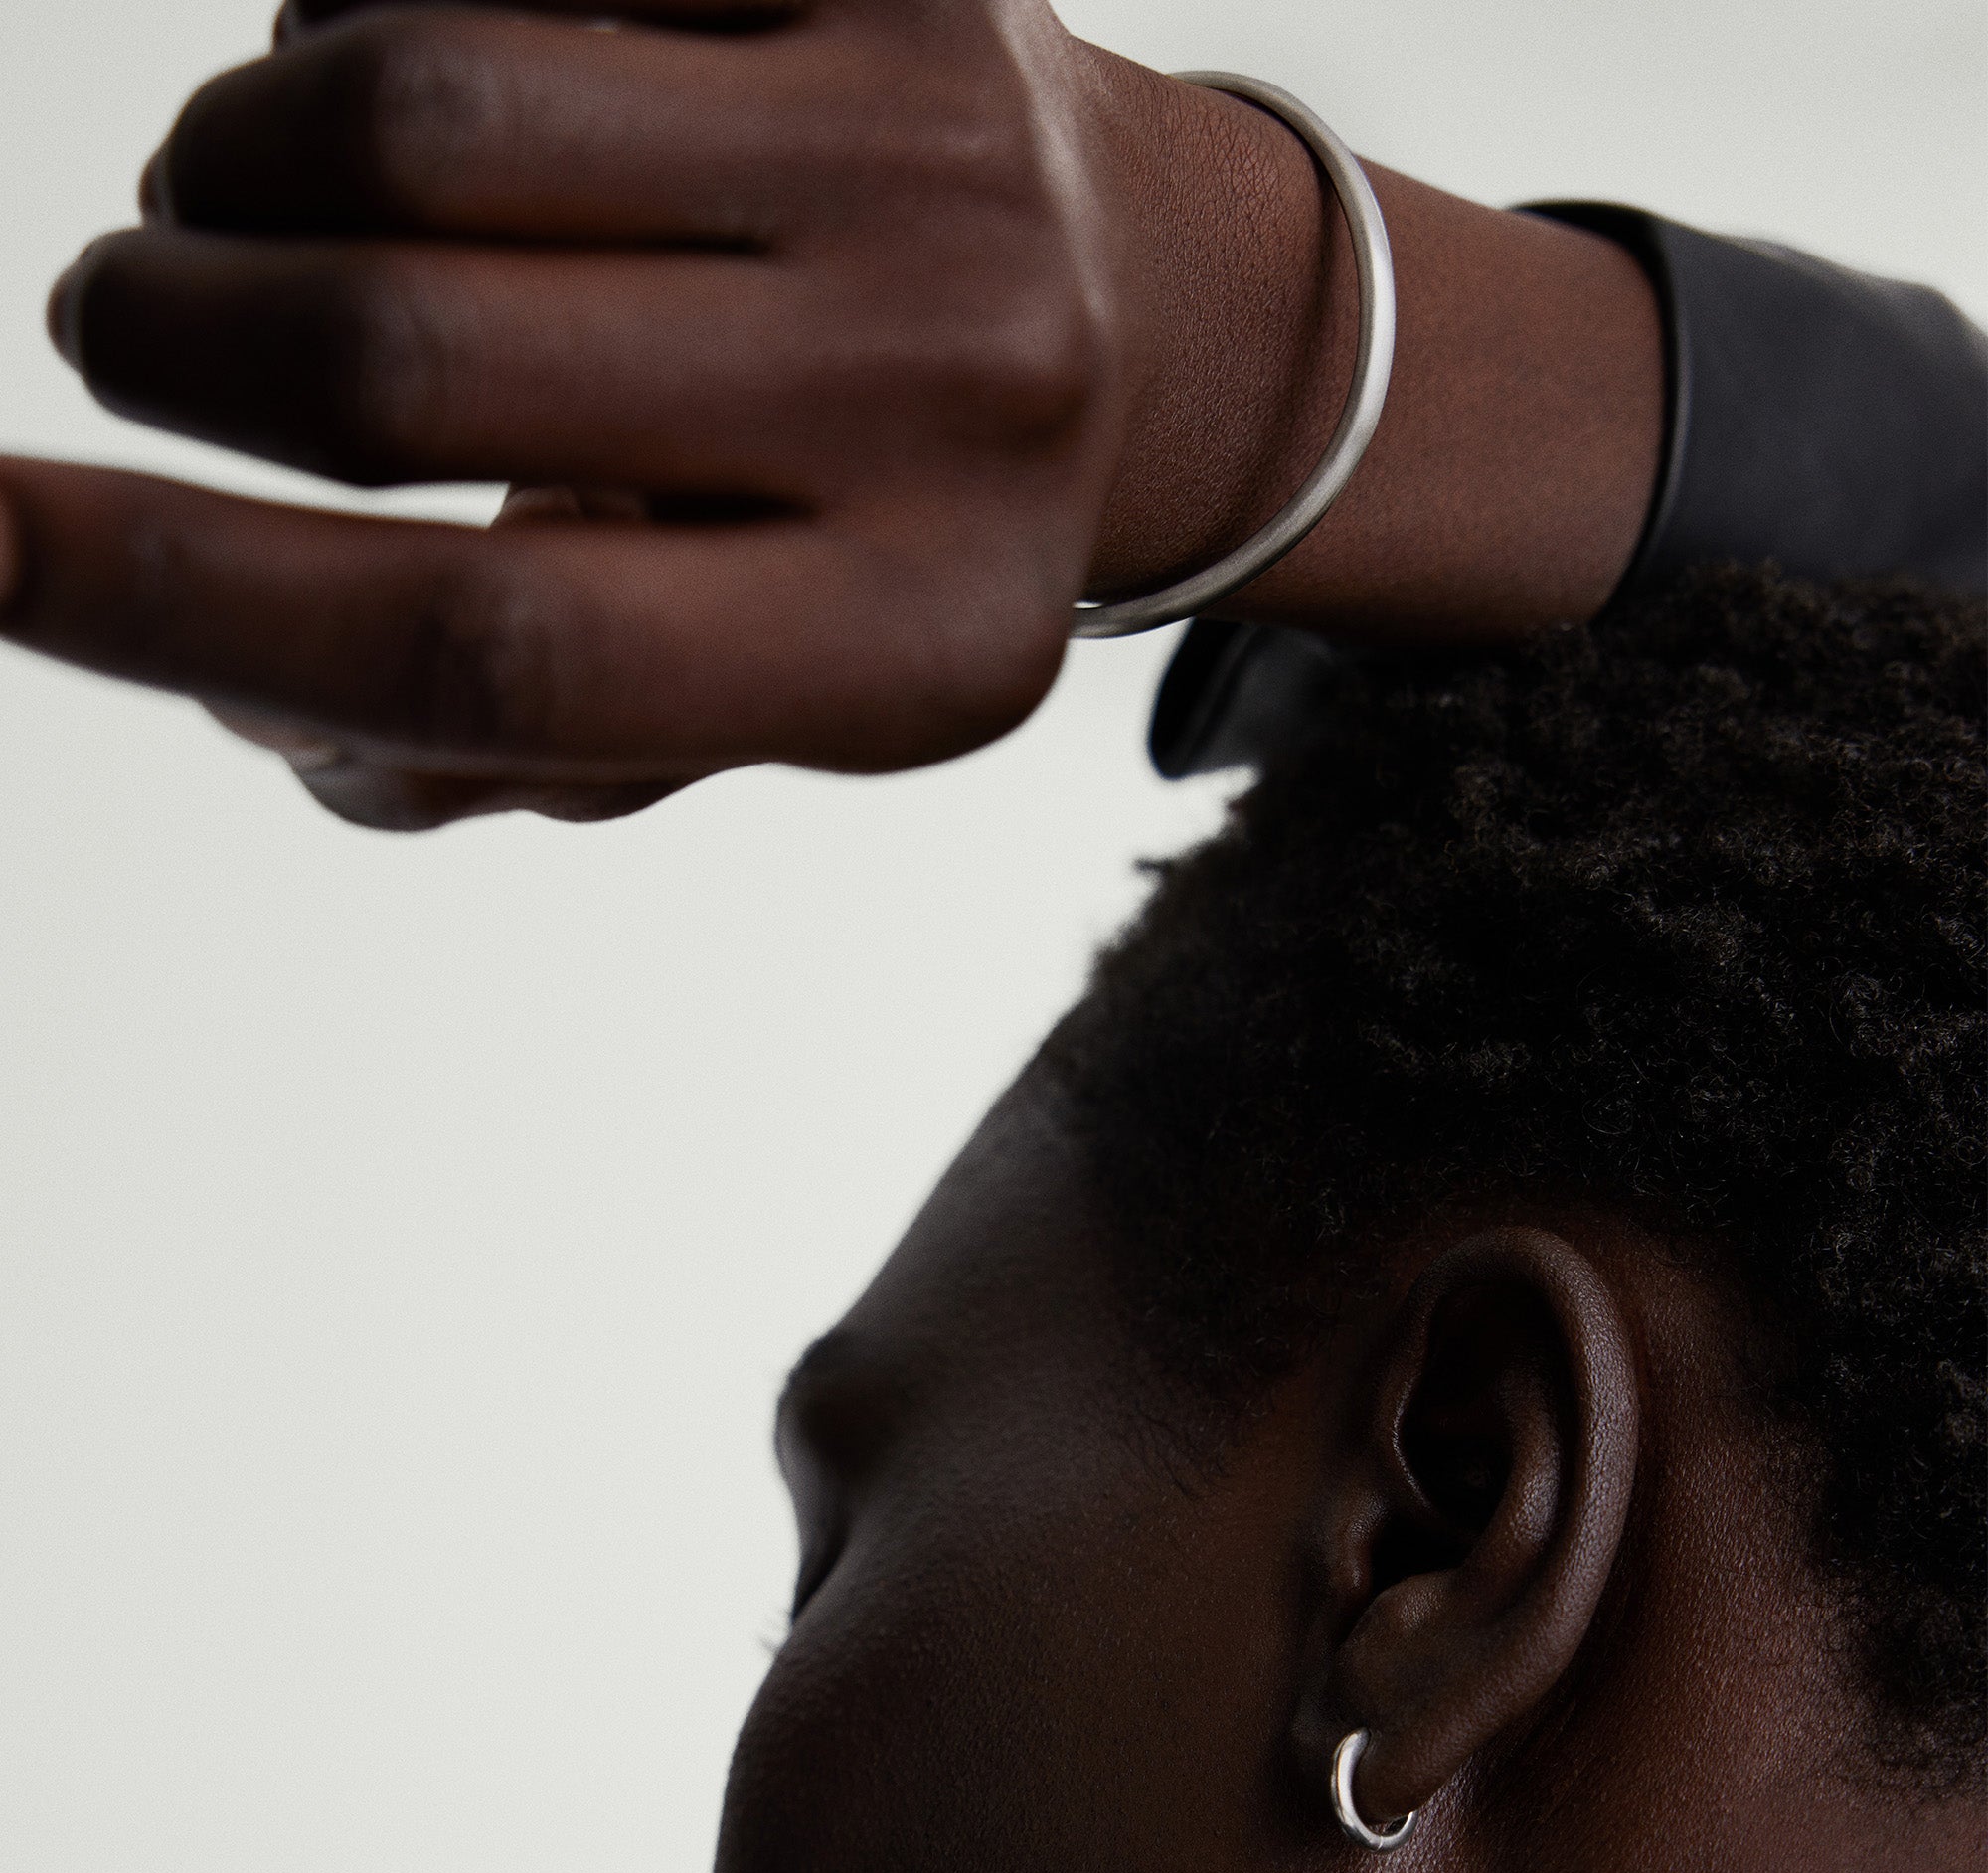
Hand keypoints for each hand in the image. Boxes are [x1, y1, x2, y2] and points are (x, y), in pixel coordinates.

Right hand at [4, 0, 1167, 827]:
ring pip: (406, 99)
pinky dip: (365, 5)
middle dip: (176, 342)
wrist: (1134, 319)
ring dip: (242, 161)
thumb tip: (245, 684)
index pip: (489, 642)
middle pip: (403, 353)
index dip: (183, 600)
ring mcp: (930, 141)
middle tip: (133, 337)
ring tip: (270, 217)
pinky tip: (428, 87)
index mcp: (909, 646)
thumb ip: (504, 737)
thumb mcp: (742, 694)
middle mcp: (946, 392)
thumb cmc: (875, 537)